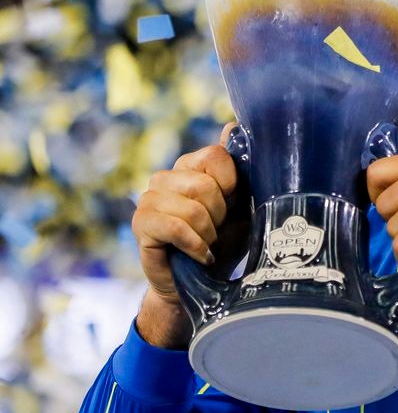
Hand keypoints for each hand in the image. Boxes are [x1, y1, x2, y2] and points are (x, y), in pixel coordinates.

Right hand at [132, 123, 250, 345]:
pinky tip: (199, 255)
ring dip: (208, 233)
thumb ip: (241, 169)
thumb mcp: (242, 206)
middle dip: (220, 214)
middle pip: (205, 184)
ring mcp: (149, 199)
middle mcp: (167, 177)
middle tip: (217, 230)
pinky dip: (195, 245)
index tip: (233, 205)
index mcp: (191, 166)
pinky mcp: (141, 224)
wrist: (201, 286)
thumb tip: (233, 126)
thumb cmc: (224, 242)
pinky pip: (175, 227)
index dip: (232, 185)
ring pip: (192, 208)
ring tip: (207, 244)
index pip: (216, 155)